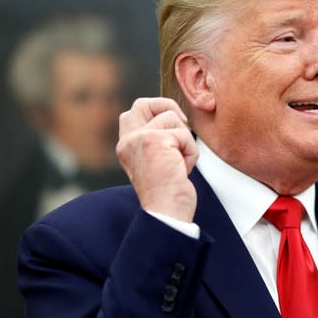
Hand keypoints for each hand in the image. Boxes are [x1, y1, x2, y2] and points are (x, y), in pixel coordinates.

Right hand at [116, 97, 198, 221]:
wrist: (166, 213)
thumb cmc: (166, 193)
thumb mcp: (155, 162)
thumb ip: (156, 142)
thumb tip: (175, 120)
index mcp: (126, 146)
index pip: (133, 112)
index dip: (156, 111)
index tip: (173, 126)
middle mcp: (128, 140)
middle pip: (143, 103)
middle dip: (168, 108)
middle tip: (181, 127)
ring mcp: (140, 138)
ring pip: (173, 119)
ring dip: (185, 141)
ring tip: (179, 164)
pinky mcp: (155, 140)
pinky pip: (185, 135)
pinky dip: (191, 153)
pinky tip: (182, 170)